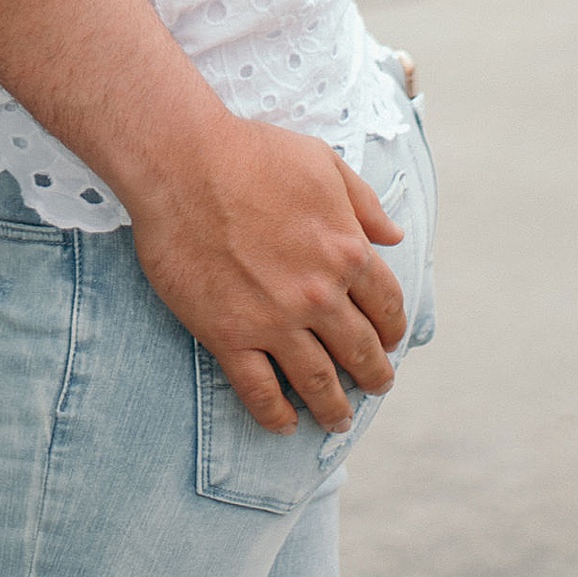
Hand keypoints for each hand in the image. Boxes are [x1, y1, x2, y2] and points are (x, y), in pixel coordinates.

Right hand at [130, 102, 406, 435]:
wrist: (182, 162)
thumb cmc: (251, 152)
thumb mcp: (323, 163)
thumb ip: (364, 202)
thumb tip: (394, 236)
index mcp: (347, 251)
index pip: (386, 307)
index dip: (391, 329)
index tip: (388, 342)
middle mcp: (319, 295)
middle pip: (360, 352)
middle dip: (373, 376)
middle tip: (374, 387)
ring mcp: (274, 320)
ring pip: (318, 381)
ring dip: (334, 409)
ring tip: (338, 420)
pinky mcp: (229, 335)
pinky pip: (260, 391)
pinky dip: (277, 415)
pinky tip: (285, 423)